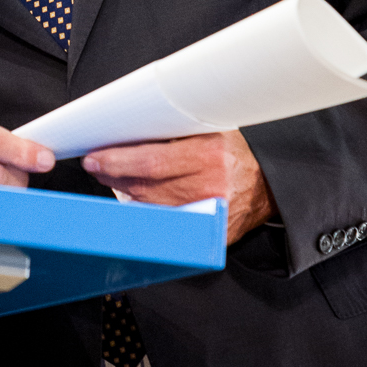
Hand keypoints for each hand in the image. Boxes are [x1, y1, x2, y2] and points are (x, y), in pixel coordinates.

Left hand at [82, 130, 275, 244]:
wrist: (270, 183)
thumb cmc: (237, 152)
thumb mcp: (210, 131)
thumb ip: (175, 134)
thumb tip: (131, 133)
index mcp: (209, 156)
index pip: (151, 162)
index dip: (118, 161)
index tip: (96, 156)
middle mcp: (209, 187)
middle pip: (145, 188)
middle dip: (114, 175)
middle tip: (97, 165)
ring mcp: (209, 215)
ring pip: (151, 207)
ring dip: (125, 193)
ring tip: (111, 177)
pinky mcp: (210, 235)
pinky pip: (167, 224)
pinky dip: (147, 211)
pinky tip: (135, 199)